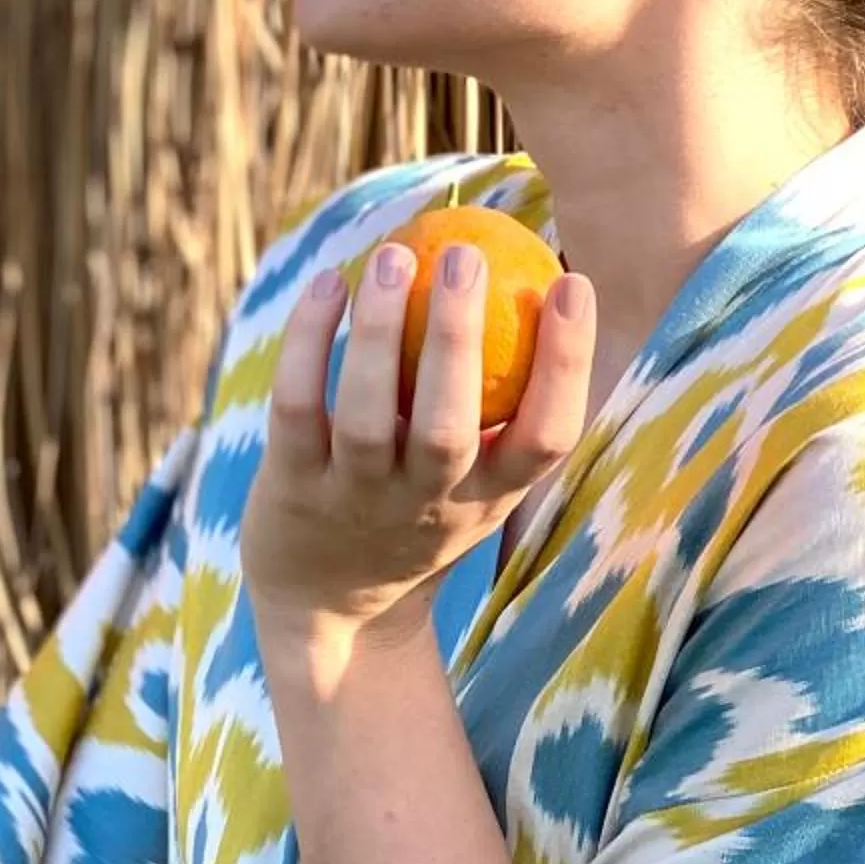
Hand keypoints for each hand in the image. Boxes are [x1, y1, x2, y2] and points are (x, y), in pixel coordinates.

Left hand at [239, 237, 594, 641]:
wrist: (328, 606)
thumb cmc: (417, 509)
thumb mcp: (477, 479)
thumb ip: (508, 404)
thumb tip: (539, 275)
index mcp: (488, 494)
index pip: (547, 438)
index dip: (566, 364)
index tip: (573, 283)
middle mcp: (424, 503)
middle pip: (448, 427)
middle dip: (460, 340)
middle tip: (468, 257)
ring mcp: (354, 498)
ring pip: (367, 416)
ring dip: (381, 334)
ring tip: (394, 258)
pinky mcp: (291, 486)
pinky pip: (298, 406)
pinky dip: (310, 342)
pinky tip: (328, 284)